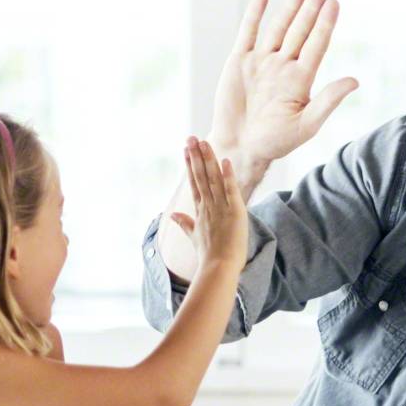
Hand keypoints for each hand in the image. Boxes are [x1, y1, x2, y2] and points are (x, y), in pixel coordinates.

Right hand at [167, 137, 246, 267]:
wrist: (218, 268)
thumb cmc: (208, 255)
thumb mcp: (193, 236)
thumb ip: (183, 222)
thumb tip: (171, 214)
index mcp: (200, 210)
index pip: (194, 183)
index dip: (190, 165)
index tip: (186, 150)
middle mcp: (208, 206)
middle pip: (200, 176)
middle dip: (196, 156)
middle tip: (191, 138)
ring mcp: (220, 208)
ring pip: (213, 179)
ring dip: (208, 160)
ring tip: (204, 143)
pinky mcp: (234, 212)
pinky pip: (231, 190)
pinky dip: (228, 176)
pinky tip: (225, 161)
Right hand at [208, 0, 357, 177]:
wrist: (239, 147)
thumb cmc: (275, 142)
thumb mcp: (306, 124)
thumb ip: (328, 101)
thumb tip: (355, 80)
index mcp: (301, 79)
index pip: (317, 44)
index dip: (325, 23)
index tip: (334, 2)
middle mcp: (283, 66)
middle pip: (300, 30)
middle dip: (310, 7)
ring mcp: (261, 62)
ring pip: (278, 27)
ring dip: (290, 7)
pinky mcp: (239, 62)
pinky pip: (248, 34)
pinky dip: (254, 16)